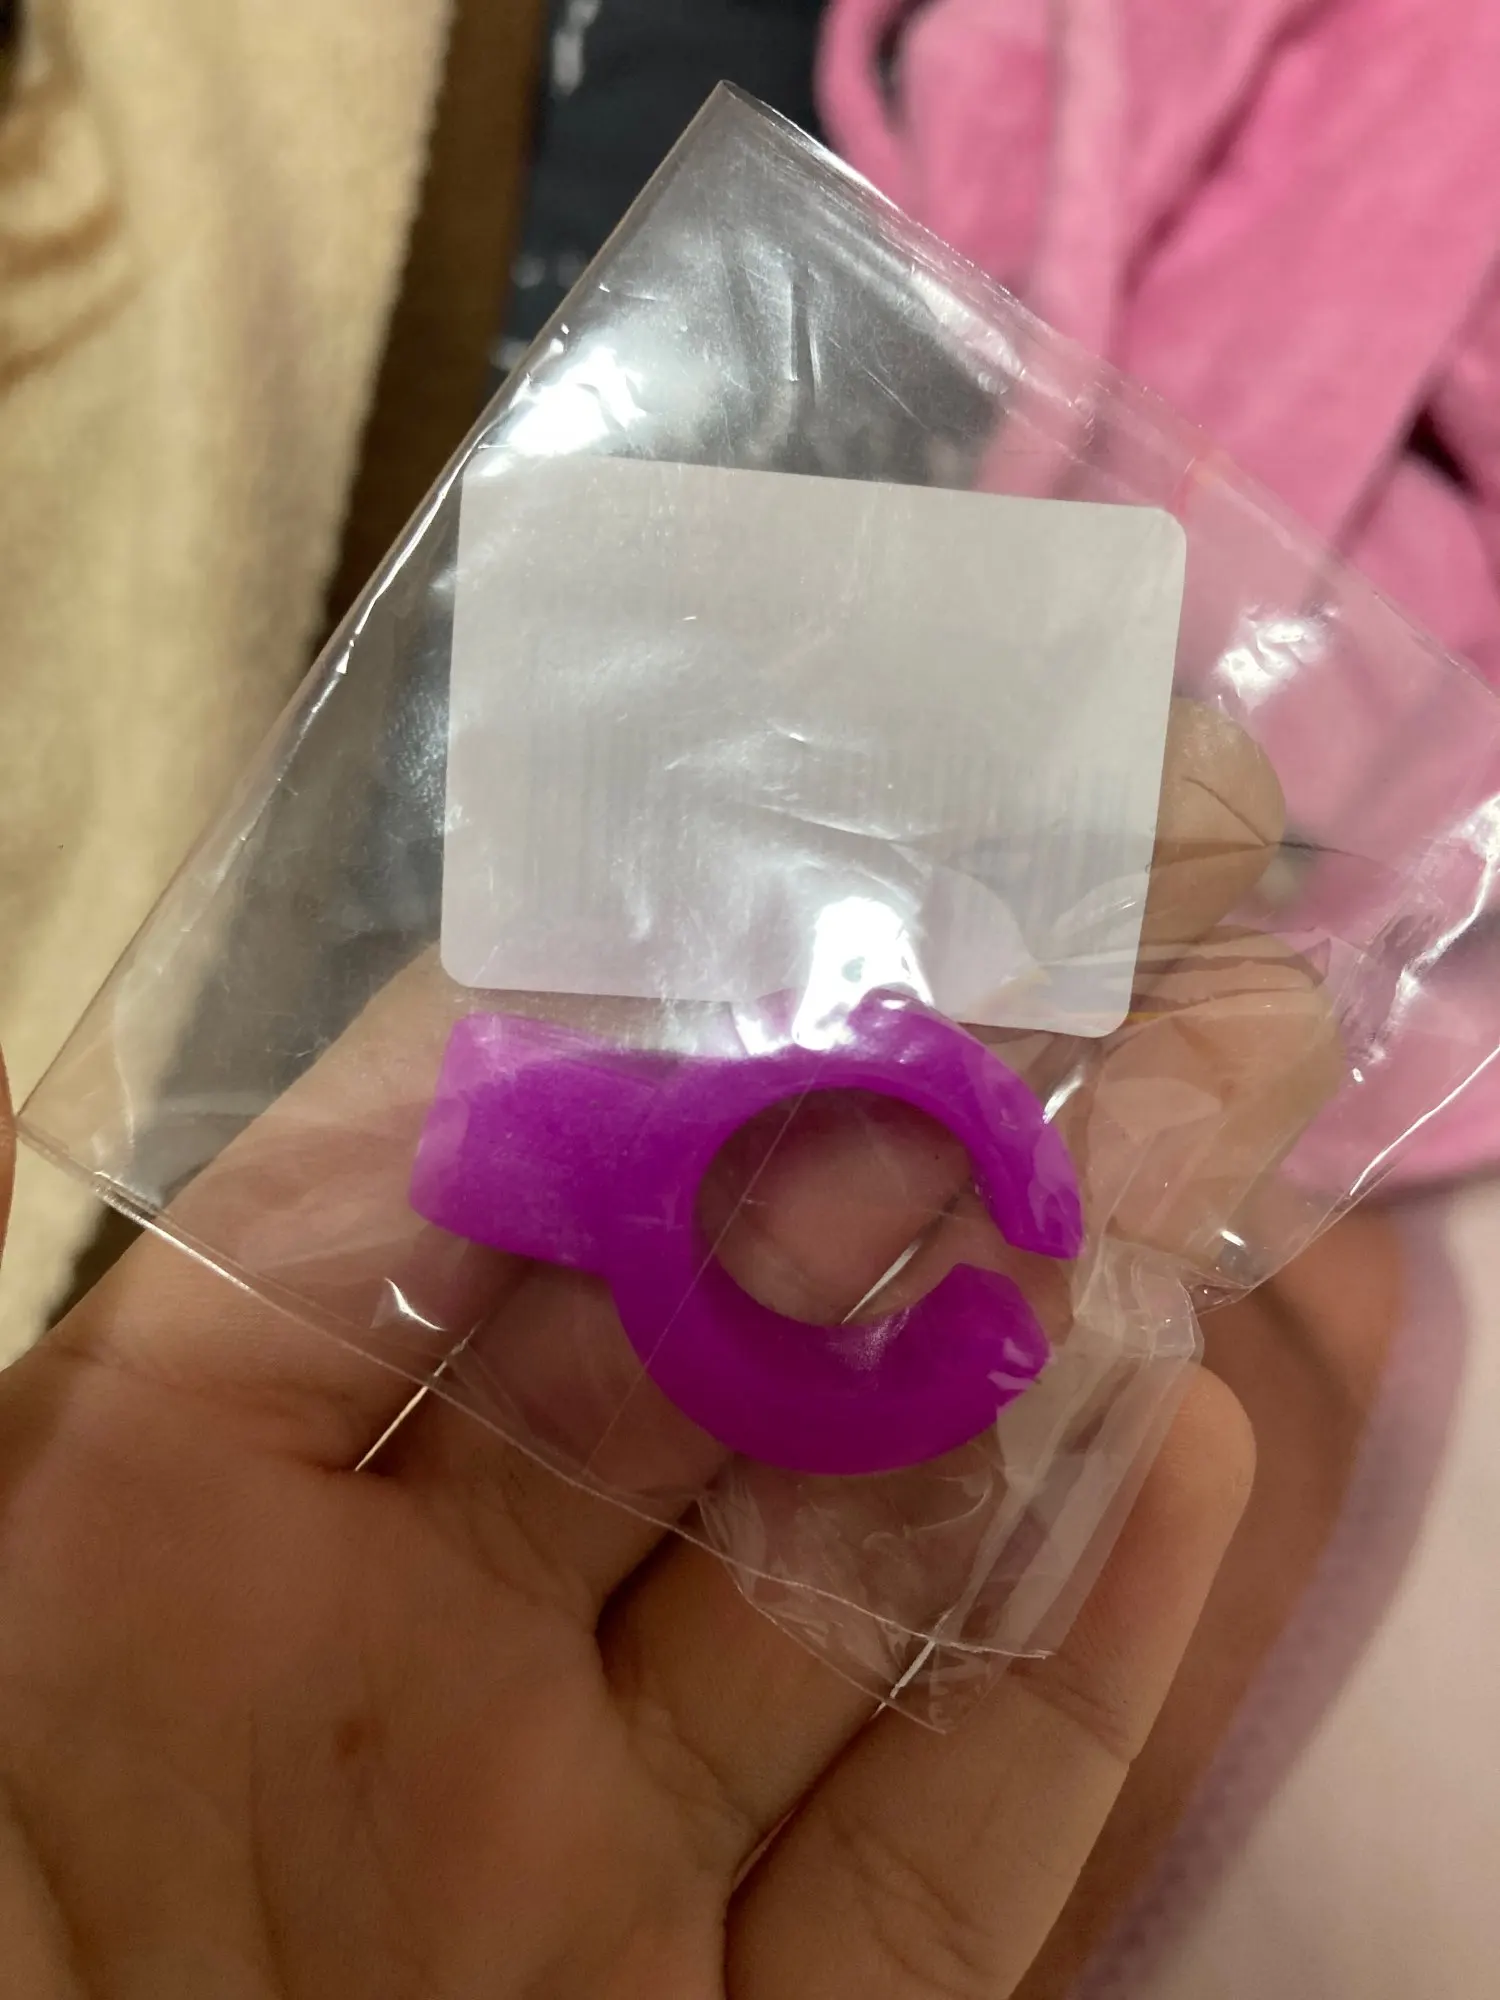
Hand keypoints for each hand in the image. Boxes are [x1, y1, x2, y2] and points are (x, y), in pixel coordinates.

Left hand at [0, 703, 1325, 1996]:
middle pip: (718, 1354)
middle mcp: (431, 1659)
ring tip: (1199, 1120)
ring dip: (1029, 1346)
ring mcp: (598, 1875)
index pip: (457, 1198)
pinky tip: (1194, 1440)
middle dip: (901, 1144)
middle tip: (1097, 954)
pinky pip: (941, 1860)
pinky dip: (1074, 1660)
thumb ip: (180, 1302)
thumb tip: (174, 1060)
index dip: (635, 1025)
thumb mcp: (29, 1530)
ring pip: (866, 1564)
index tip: (802, 870)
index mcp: (201, 1506)